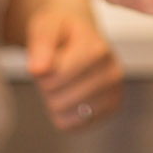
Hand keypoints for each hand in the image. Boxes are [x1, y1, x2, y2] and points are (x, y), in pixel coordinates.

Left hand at [23, 7, 123, 131]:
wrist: (80, 34)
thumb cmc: (60, 30)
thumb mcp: (45, 26)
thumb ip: (40, 43)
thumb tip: (37, 69)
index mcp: (98, 49)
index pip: (56, 77)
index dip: (41, 71)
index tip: (44, 58)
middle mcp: (113, 72)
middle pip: (59, 99)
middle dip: (47, 86)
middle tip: (53, 70)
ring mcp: (115, 93)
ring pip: (66, 114)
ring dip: (54, 100)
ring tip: (61, 80)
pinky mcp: (111, 109)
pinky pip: (73, 125)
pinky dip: (64, 113)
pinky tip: (69, 94)